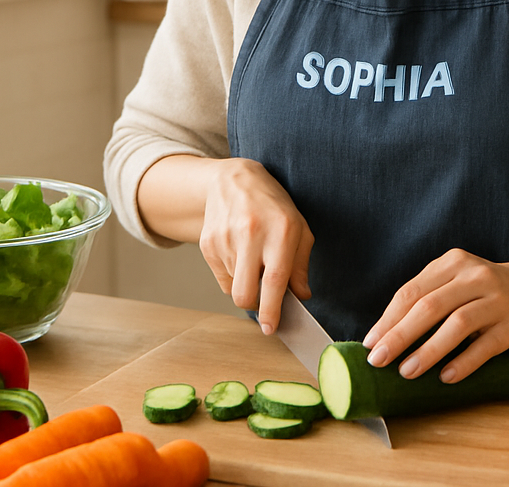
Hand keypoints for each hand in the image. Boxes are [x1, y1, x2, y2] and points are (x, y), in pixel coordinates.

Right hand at [198, 157, 313, 334]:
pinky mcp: (207, 243)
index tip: (271, 328)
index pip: (274, 280)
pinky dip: (232, 274)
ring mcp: (225, 238)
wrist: (234, 180)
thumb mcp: (299, 227)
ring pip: (233, 288)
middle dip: (255, 306)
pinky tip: (239, 253)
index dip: (272, 309)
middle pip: (245, 293)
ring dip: (245, 283)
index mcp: (280, 230)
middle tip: (264, 301)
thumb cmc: (273, 205)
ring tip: (253, 258)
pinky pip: (221, 278)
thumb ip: (301, 263)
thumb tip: (301, 296)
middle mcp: (251, 234)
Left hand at [361, 248, 508, 382]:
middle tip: (378, 360)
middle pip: (429, 306)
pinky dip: (463, 362)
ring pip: (456, 324)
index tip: (370, 342)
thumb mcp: (458, 280)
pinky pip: (485, 346)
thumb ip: (429, 296)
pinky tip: (446, 377)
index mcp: (453, 263)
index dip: (388, 318)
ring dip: (428, 350)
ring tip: (406, 372)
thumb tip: (387, 333)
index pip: (412, 291)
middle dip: (399, 335)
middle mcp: (474, 276)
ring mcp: (496, 299)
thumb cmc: (487, 290)